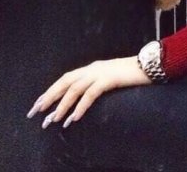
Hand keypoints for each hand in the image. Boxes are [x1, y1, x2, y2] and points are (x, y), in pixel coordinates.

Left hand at [26, 56, 151, 128]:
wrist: (149, 66)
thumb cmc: (131, 74)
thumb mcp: (110, 79)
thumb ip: (96, 85)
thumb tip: (82, 100)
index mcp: (91, 68)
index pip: (65, 79)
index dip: (51, 91)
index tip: (38, 104)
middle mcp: (92, 68)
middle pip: (65, 81)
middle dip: (49, 97)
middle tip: (37, 112)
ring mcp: (100, 72)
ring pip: (75, 88)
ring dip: (63, 105)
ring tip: (54, 120)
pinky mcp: (110, 79)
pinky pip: (91, 93)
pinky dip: (81, 106)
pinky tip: (75, 117)